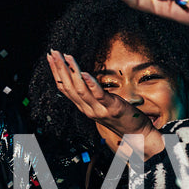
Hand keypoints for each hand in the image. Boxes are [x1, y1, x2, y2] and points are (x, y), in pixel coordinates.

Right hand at [45, 50, 163, 156]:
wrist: (137, 135)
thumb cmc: (121, 118)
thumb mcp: (102, 106)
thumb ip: (92, 95)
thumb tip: (84, 78)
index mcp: (84, 108)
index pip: (65, 88)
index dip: (56, 73)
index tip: (51, 58)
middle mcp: (87, 109)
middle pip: (68, 87)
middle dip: (59, 69)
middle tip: (53, 53)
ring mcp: (99, 110)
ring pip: (79, 89)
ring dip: (72, 71)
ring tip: (66, 57)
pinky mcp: (112, 108)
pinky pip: (98, 95)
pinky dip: (90, 83)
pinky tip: (84, 73)